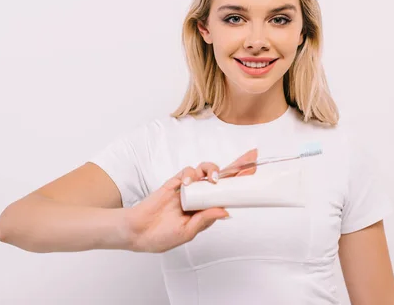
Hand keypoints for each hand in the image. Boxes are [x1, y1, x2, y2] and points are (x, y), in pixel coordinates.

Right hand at [123, 149, 257, 252]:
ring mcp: (189, 187)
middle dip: (237, 165)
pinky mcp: (176, 182)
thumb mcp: (187, 232)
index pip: (229, 192)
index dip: (241, 182)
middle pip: (223, 176)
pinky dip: (191, 174)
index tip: (254, 172)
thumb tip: (225, 211)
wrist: (138, 231)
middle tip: (251, 157)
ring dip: (212, 170)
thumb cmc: (162, 236)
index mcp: (207, 208)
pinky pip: (188, 171)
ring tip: (213, 179)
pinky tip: (188, 184)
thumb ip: (204, 220)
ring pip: (206, 170)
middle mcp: (201, 196)